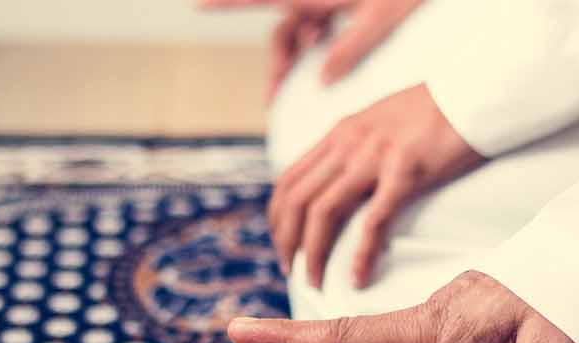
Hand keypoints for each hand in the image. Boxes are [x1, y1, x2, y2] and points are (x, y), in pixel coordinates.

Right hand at [198, 0, 424, 99]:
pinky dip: (317, 40)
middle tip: (274, 96)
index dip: (226, 2)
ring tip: (296, 86)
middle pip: (284, 26)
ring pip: (300, 26)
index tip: (196, 6)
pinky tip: (326, 57)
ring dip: (297, 54)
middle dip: (278, 60)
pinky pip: (319, 21)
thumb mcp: (382, 17)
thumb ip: (350, 47)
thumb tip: (323, 80)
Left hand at [271, 83, 482, 289]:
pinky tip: (357, 279)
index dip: (278, 218)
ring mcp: (375, 157)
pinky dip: (361, 254)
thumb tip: (344, 174)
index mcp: (340, 133)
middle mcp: (348, 144)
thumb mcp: (381, 118)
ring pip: (323, 212)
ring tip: (315, 283)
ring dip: (313, 253)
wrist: (476, 90)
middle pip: (297, 200)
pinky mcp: (406, 172)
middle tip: (290, 272)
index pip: (289, 180)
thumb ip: (357, 144)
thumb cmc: (437, 108)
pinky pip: (373, 221)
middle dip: (287, 241)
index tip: (283, 245)